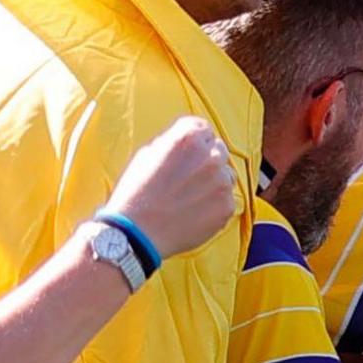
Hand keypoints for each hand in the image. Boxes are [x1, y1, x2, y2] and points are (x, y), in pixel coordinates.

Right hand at [100, 116, 240, 259]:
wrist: (136, 233)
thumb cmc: (136, 193)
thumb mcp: (146, 155)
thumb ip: (172, 143)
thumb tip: (187, 143)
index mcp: (187, 138)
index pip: (203, 128)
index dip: (193, 141)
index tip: (186, 154)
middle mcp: (210, 156)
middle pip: (217, 149)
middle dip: (204, 160)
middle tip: (186, 178)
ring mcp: (221, 182)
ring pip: (225, 174)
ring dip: (212, 181)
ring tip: (188, 196)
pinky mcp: (227, 206)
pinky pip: (226, 198)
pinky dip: (214, 203)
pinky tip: (193, 211)